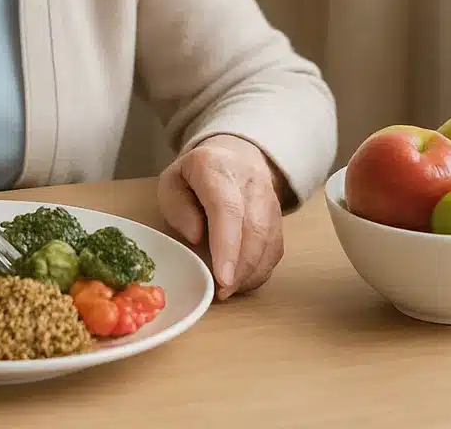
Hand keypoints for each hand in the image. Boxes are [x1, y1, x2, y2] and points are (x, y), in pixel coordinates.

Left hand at [155, 134, 284, 300]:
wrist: (233, 157)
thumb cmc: (194, 176)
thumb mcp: (171, 183)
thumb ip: (177, 208)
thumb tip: (196, 237)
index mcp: (215, 167)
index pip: (227, 208)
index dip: (227, 245)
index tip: (222, 277)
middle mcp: (249, 180)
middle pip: (254, 228)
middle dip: (240, 267)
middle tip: (222, 292)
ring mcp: (269, 198)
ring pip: (269, 241)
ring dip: (251, 272)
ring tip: (229, 290)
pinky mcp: (279, 217)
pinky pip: (275, 249)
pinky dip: (260, 270)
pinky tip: (242, 281)